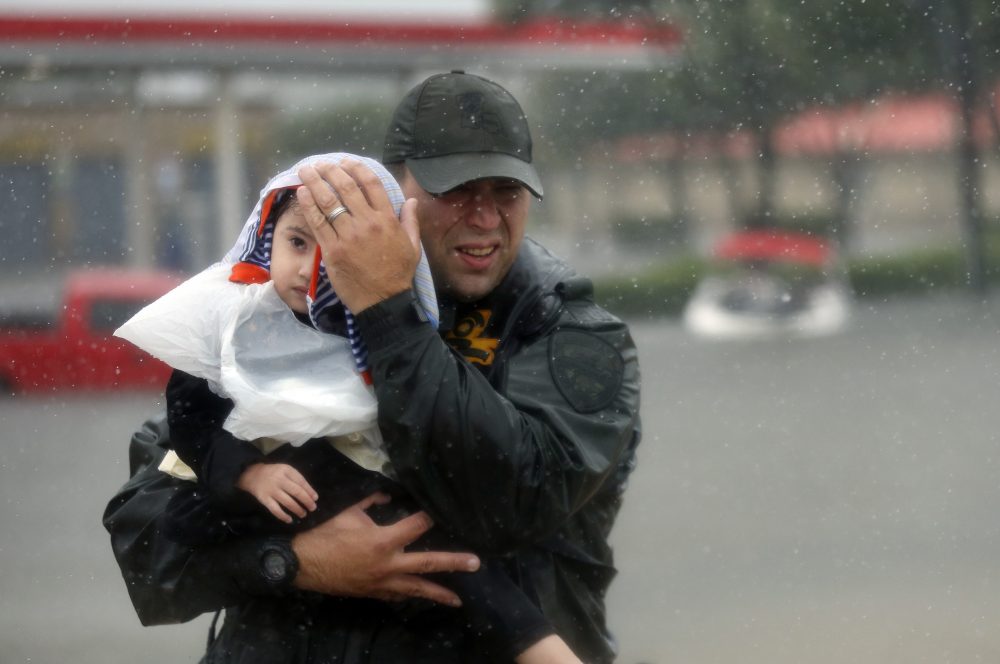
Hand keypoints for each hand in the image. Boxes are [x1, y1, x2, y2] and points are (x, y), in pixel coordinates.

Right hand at [236, 462, 318, 522]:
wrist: (252, 474)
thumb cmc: (274, 473)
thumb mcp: (285, 470)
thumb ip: (296, 479)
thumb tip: (311, 494)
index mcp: (286, 470)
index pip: (301, 481)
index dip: (310, 491)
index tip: (315, 498)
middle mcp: (279, 479)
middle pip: (296, 492)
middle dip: (306, 501)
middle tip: (312, 508)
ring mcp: (271, 490)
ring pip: (287, 502)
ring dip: (297, 509)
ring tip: (303, 514)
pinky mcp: (264, 499)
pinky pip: (275, 509)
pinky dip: (283, 516)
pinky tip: (289, 520)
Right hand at [291, 492, 479, 606]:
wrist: (302, 565)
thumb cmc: (325, 535)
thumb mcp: (350, 512)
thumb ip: (373, 502)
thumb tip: (388, 494)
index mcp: (383, 541)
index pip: (417, 526)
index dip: (430, 517)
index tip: (442, 511)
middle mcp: (388, 564)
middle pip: (428, 563)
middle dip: (453, 562)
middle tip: (475, 563)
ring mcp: (382, 583)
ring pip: (417, 588)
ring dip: (439, 593)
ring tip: (459, 599)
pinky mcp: (374, 593)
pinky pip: (397, 596)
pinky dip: (411, 595)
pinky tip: (422, 596)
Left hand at [296, 160, 421, 313]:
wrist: (382, 301)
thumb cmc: (398, 274)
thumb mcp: (412, 246)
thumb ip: (410, 221)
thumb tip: (411, 200)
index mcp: (387, 219)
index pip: (371, 184)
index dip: (356, 168)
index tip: (346, 162)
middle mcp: (367, 223)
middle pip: (346, 188)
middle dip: (330, 171)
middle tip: (320, 164)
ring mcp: (348, 236)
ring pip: (328, 201)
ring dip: (314, 182)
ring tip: (306, 170)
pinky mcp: (332, 249)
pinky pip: (318, 222)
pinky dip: (308, 205)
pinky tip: (302, 193)